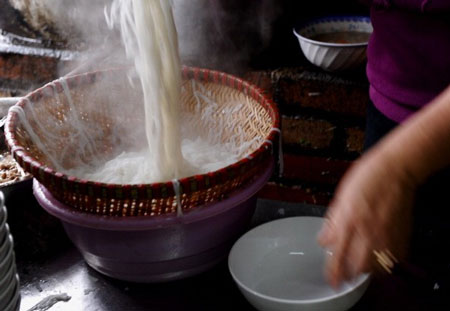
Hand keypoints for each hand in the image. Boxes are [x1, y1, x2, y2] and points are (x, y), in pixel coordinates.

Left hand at [318, 145, 416, 286]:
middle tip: (345, 274)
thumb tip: (324, 239)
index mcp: (348, 219)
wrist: (396, 168)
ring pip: (377, 267)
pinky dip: (385, 263)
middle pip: (358, 267)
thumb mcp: (341, 196)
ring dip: (367, 270)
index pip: (337, 255)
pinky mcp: (401, 234)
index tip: (331, 281)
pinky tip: (378, 257)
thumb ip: (332, 221)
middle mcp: (367, 230)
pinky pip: (393, 258)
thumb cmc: (368, 176)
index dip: (333, 272)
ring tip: (360, 266)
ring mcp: (386, 234)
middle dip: (349, 274)